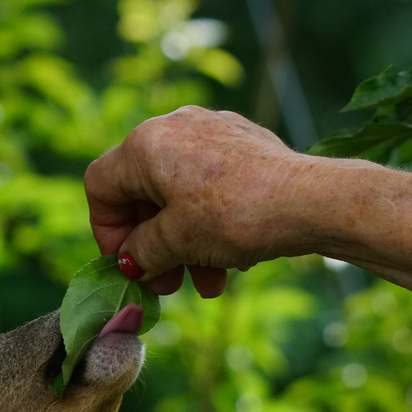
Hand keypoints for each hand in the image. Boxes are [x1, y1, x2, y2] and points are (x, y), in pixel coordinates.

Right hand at [83, 106, 323, 296]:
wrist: (310, 202)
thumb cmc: (233, 217)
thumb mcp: (176, 242)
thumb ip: (142, 252)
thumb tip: (132, 261)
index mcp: (145, 144)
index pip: (101, 186)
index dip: (107, 231)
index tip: (127, 265)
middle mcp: (175, 126)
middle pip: (143, 193)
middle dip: (153, 246)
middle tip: (165, 285)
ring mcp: (212, 130)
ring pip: (181, 195)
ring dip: (185, 245)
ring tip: (206, 285)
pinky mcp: (245, 143)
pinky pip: (210, 186)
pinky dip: (210, 224)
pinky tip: (230, 261)